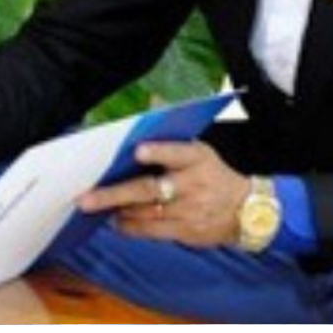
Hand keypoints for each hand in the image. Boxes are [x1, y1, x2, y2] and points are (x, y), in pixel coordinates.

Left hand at [78, 141, 249, 247]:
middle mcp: (193, 185)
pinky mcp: (185, 231)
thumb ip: (172, 134)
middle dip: (114, 194)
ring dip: (116, 210)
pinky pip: (151, 231)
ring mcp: (189, 211)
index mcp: (198, 159)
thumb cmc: (212, 174)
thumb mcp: (200, 150)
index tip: (137, 150)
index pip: (178, 152)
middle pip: (149, 189)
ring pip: (144, 212)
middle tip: (86, 198)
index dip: (158, 152)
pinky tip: (115, 220)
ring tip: (93, 205)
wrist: (246, 210)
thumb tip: (152, 100)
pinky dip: (129, 226)